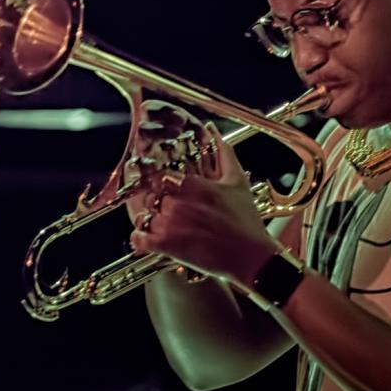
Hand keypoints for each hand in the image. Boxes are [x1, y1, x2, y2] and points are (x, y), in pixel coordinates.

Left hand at [129, 123, 278, 287]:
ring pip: (142, 215)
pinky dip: (139, 239)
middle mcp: (179, 203)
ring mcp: (170, 225)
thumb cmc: (246, 222)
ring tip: (159, 223)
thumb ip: (224, 153)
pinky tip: (147, 238)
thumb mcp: (237, 181)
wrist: (250, 257)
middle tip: (162, 207)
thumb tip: (215, 132)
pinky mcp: (167, 246)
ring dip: (148, 219)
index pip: (160, 176)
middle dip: (155, 202)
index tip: (160, 186)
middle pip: (150, 195)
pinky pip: (139, 238)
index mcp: (193, 185)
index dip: (159, 182)